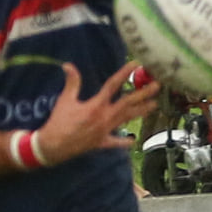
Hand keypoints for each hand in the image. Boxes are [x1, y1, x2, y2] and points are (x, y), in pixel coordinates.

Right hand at [33, 63, 157, 163]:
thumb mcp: (65, 100)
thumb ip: (72, 83)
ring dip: (141, 112)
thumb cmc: (59, 122)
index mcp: (96, 105)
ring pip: (127, 119)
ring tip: (155, 105)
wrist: (54, 146)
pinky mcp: (102, 143)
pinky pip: (116, 142)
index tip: (135, 65)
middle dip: (144, 93)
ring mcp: (106, 131)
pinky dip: (124, 141)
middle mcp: (105, 117)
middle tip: (157, 86)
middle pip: (128, 103)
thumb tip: (68, 65)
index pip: (113, 85)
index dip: (125, 73)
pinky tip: (133, 140)